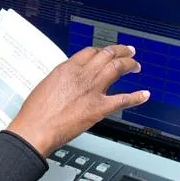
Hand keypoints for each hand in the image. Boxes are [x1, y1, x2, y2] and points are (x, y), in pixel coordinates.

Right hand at [7, 45, 149, 155]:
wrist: (35, 129)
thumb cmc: (35, 112)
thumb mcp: (45, 85)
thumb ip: (61, 80)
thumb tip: (68, 81)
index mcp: (67, 68)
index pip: (91, 51)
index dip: (102, 50)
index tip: (106, 52)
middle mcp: (83, 75)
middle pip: (107, 55)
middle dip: (121, 52)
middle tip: (128, 52)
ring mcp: (93, 90)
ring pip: (117, 69)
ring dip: (130, 65)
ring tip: (136, 66)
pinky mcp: (99, 108)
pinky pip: (123, 99)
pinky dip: (136, 97)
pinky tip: (144, 95)